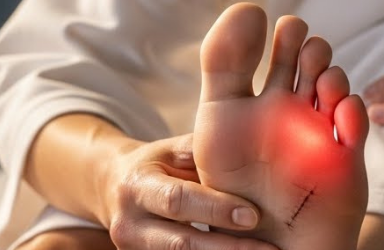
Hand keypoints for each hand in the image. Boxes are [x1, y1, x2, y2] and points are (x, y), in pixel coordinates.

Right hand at [100, 133, 279, 249]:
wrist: (113, 188)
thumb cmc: (156, 164)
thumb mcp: (172, 150)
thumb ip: (204, 153)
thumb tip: (254, 143)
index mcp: (138, 185)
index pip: (179, 200)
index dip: (217, 209)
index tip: (254, 215)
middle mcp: (129, 223)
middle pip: (182, 243)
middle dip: (229, 247)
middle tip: (269, 249)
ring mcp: (133, 248)